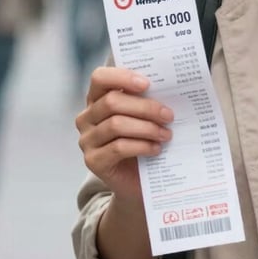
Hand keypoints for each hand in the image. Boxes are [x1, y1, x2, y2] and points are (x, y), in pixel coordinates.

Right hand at [75, 66, 173, 204]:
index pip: (100, 77)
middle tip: (169, 115)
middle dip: (145, 107)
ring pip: (116, 125)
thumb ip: (148, 99)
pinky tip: (156, 148)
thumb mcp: (144, 116)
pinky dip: (142, 146)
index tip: (147, 84)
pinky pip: (118, 147)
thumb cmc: (143, 140)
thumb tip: (170, 88)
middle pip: (112, 102)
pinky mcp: (93, 161)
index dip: (122, 77)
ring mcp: (87, 140)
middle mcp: (87, 117)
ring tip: (166, 134)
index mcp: (97, 99)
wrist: (137, 181)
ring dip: (147, 128)